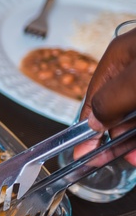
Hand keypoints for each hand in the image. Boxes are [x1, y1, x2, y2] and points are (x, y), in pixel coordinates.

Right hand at [76, 27, 135, 162]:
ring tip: (134, 156)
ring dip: (133, 138)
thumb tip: (93, 122)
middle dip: (116, 136)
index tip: (84, 151)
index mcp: (121, 57)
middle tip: (116, 158)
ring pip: (135, 114)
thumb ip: (108, 101)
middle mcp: (135, 67)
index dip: (89, 127)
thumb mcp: (133, 82)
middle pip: (118, 107)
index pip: (95, 97)